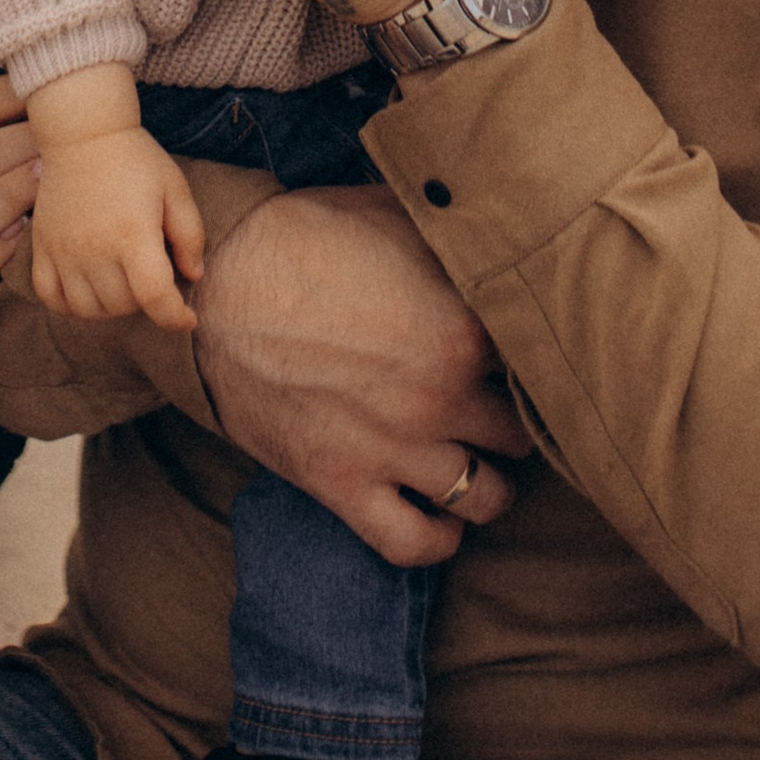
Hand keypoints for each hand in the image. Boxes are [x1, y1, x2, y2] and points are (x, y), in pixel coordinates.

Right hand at [33, 125, 205, 332]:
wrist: (83, 134)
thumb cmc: (136, 160)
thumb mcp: (175, 189)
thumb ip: (190, 235)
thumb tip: (193, 276)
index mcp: (133, 233)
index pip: (154, 297)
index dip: (175, 318)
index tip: (187, 318)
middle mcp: (95, 248)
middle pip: (123, 306)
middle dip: (146, 302)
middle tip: (152, 276)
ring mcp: (64, 250)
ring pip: (88, 309)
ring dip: (111, 307)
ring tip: (124, 283)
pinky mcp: (42, 247)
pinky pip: (49, 297)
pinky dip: (69, 305)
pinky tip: (88, 289)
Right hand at [195, 182, 529, 568]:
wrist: (220, 287)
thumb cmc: (309, 239)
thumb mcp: (394, 215)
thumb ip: (455, 237)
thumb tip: (497, 224)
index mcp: (462, 328)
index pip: (538, 362)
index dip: (535, 356)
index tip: (528, 353)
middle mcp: (439, 398)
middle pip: (521, 435)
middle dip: (516, 422)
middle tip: (503, 409)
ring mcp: (392, 449)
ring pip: (485, 498)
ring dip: (491, 486)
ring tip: (482, 466)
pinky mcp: (343, 485)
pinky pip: (412, 544)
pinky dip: (438, 541)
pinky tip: (443, 519)